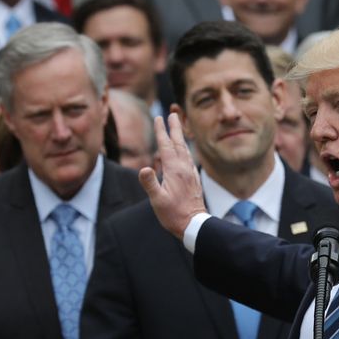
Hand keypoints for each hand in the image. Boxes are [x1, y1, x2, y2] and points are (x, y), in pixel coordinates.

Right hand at [139, 113, 205, 238]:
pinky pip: (189, 159)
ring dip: (180, 137)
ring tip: (178, 128)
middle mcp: (184, 168)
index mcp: (174, 170)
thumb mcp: (158, 200)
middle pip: (178, 143)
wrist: (194, 224)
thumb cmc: (174, 215)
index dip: (161, 131)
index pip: (166, 146)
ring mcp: (190, 173)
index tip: (158, 118)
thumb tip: (144, 168)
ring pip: (185, 150)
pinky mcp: (194, 179)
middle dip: (174, 128)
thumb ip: (150, 184)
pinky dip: (185, 149)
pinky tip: (184, 152)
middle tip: (172, 114)